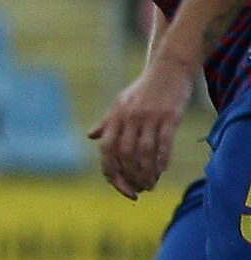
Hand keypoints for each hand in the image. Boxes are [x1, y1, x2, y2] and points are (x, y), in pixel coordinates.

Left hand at [90, 56, 196, 200]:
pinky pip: (163, 141)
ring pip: (143, 151)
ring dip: (145, 172)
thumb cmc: (143, 89)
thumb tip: (90, 135)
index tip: (120, 187)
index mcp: (115, 117)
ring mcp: (149, 117)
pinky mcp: (169, 116)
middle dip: (129, 176)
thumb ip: (107, 122)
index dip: (111, 172)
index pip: (106, 150)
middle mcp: (129, 118)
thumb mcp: (119, 103)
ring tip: (149, 186)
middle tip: (137, 191)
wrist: (168, 68)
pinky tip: (161, 171)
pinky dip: (161, 159)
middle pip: (124, 154)